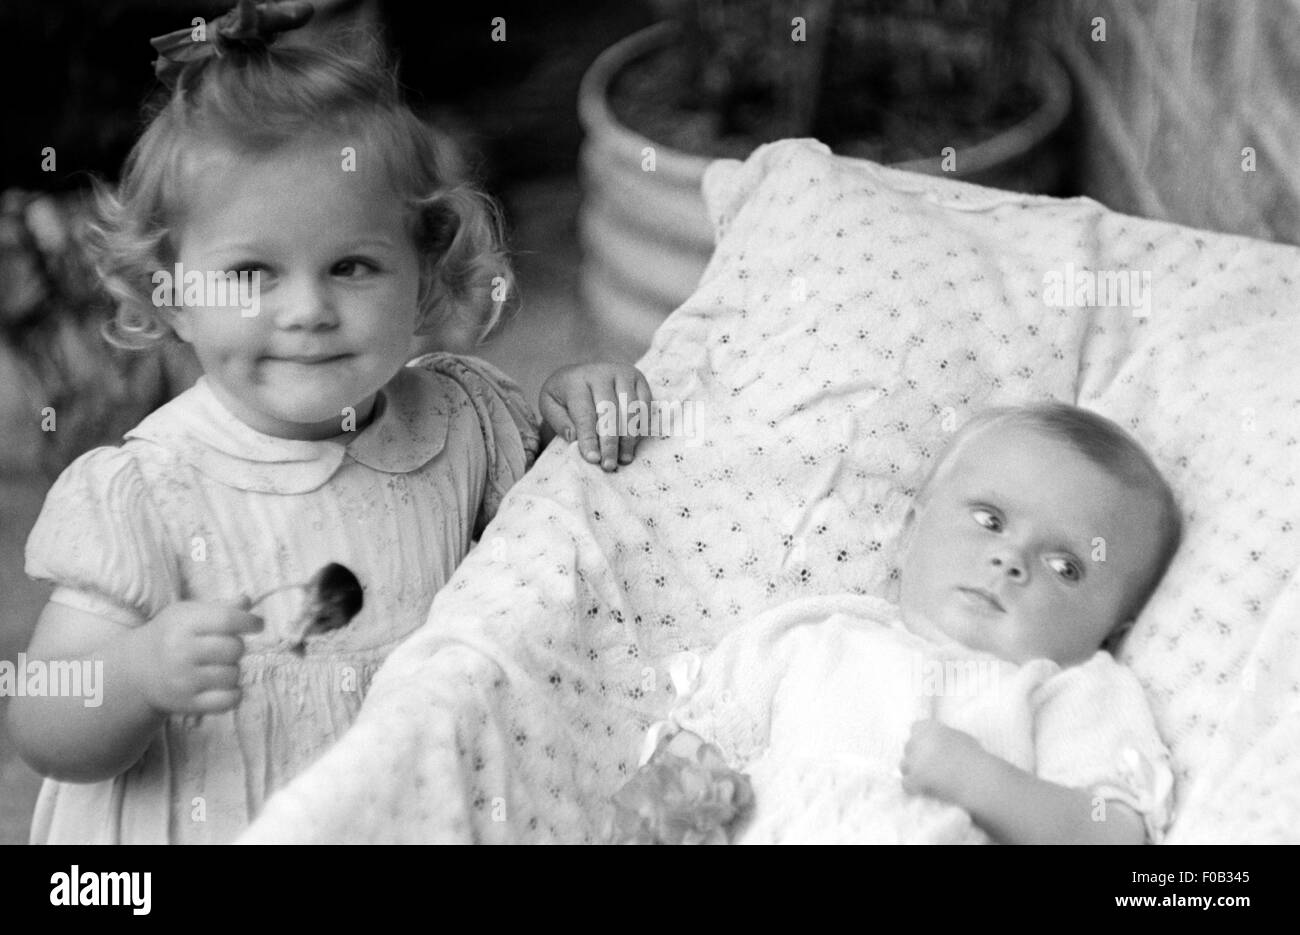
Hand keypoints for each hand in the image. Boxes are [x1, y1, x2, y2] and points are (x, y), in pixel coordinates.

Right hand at [128, 601, 262, 715]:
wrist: (136, 671)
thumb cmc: (172, 636)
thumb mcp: (189, 615)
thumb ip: (221, 608)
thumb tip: (247, 602)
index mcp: (183, 624)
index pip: (227, 619)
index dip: (249, 621)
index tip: (257, 625)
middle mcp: (181, 652)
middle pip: (234, 648)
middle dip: (237, 647)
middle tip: (225, 648)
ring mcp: (183, 681)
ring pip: (234, 674)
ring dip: (233, 670)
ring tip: (217, 666)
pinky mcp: (187, 704)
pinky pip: (229, 700)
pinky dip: (233, 693)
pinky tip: (223, 685)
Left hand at [539, 362, 652, 470]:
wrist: (581, 374)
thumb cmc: (565, 396)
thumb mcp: (550, 405)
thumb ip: (559, 421)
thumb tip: (574, 437)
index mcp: (575, 380)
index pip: (584, 413)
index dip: (589, 438)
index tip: (593, 459)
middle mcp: (601, 373)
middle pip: (610, 412)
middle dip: (610, 442)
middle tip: (609, 465)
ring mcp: (622, 373)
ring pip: (630, 409)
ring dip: (628, 438)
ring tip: (623, 459)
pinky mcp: (638, 377)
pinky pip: (645, 405)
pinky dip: (640, 426)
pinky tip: (633, 444)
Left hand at [900, 718, 984, 801]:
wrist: (979, 779)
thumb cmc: (975, 759)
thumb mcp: (960, 738)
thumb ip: (943, 736)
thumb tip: (931, 739)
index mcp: (932, 727)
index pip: (915, 728)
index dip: (920, 739)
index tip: (927, 749)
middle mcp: (921, 740)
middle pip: (908, 747)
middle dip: (916, 757)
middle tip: (929, 768)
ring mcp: (916, 759)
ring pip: (904, 765)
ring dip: (913, 773)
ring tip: (927, 780)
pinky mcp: (916, 777)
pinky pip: (905, 783)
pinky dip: (913, 788)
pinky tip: (924, 791)